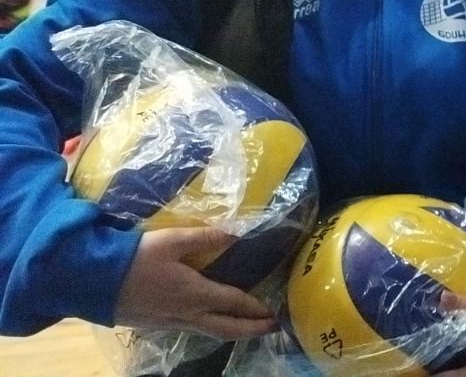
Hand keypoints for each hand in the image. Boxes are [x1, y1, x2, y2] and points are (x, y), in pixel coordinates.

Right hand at [113, 228, 275, 339]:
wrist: (91, 282)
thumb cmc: (133, 259)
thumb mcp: (171, 240)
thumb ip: (206, 237)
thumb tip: (238, 234)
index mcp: (195, 293)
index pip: (234, 303)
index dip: (256, 309)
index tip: (274, 314)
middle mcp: (187, 314)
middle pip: (227, 328)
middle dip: (252, 329)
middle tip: (272, 328)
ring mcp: (170, 323)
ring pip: (209, 331)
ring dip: (232, 330)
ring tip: (248, 325)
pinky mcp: (156, 324)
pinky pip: (191, 329)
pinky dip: (210, 327)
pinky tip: (211, 319)